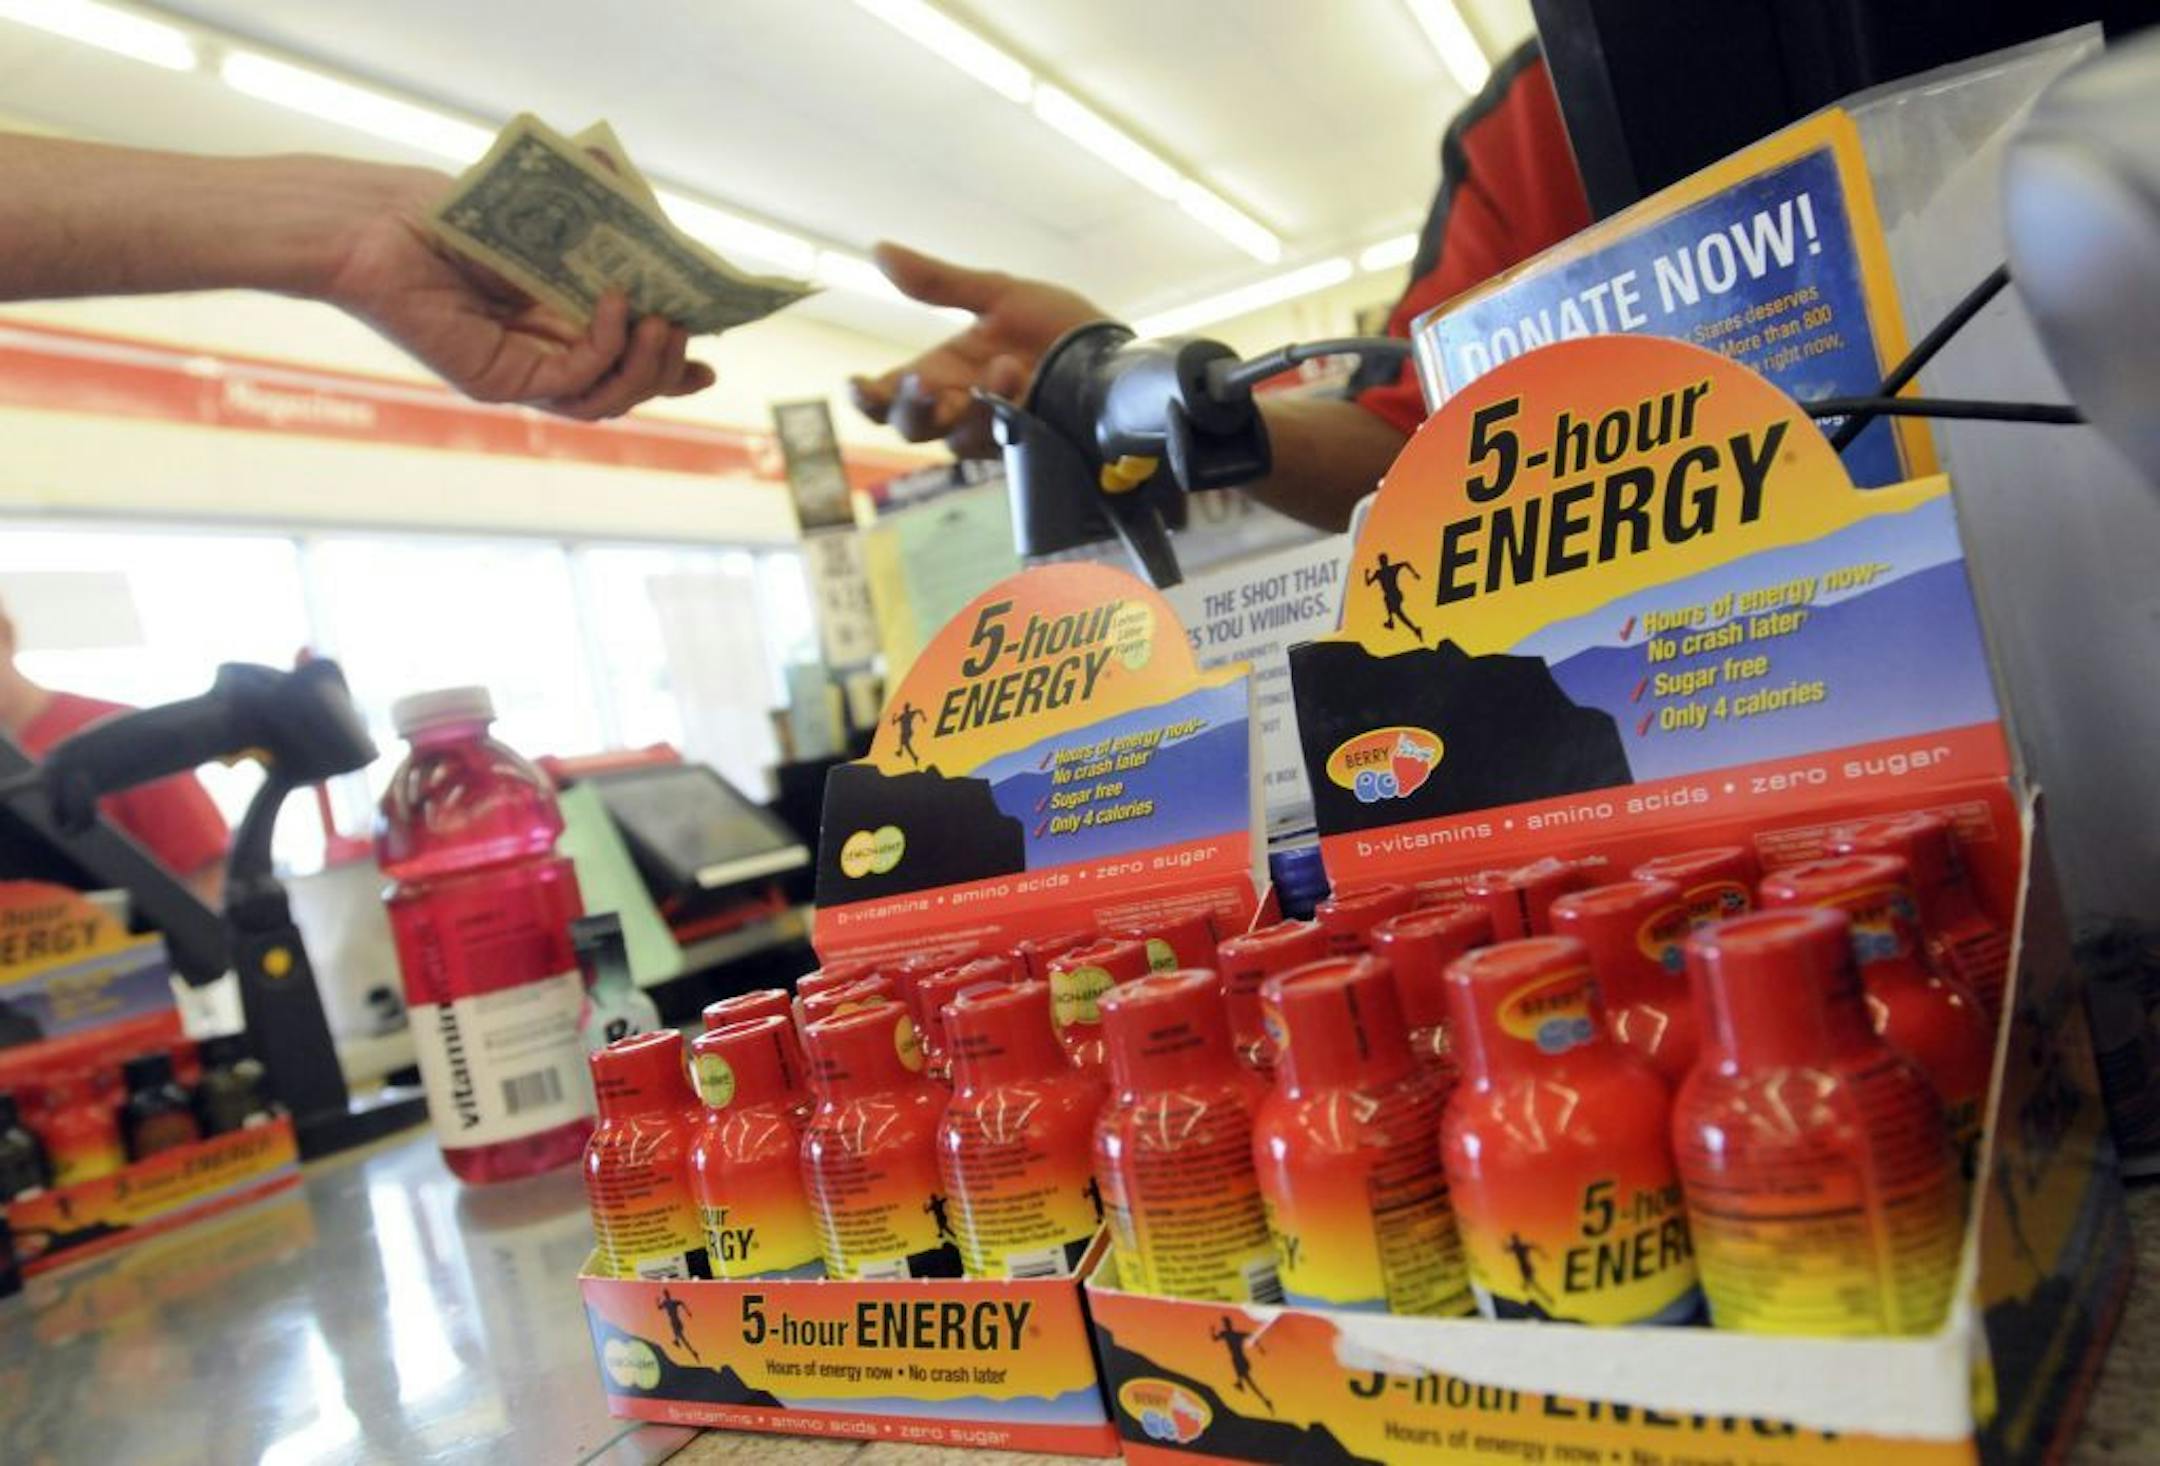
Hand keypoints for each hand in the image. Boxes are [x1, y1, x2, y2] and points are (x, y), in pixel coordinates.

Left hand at [322, 164, 714, 419]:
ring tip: (664, 324)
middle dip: (669, 366)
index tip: (710, 352)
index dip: (668, 364)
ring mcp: (519, 374)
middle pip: (624, 387)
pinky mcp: (499, 382)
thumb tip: (634, 192)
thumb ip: (590, 218)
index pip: (621, 359)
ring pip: (606, 400)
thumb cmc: (444, 210)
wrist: (373, 224)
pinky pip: (574, 383)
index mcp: (551, 322)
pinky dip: (607, 350)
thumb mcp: (538, 211)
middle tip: (689, 329)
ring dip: (648, 368)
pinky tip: (618, 306)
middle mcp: (537, 355)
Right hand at [849, 242, 1104, 456]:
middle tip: (922, 384)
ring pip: (956, 438)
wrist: (1113, 355)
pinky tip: (1022, 385)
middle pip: (911, 427)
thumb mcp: (997, 295)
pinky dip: (1007, 414)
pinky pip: (1001, 442)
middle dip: (911, 408)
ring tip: (1007, 366)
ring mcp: (989, 433)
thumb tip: (878, 249)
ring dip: (973, 405)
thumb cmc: (1056, 326)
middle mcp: (957, 409)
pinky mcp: (1022, 449)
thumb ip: (939, 283)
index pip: (884, 398)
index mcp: (939, 373)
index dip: (865, 397)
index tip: (856, 383)